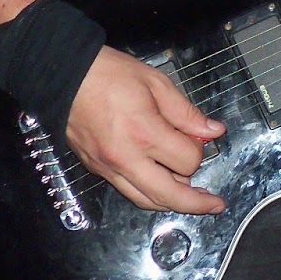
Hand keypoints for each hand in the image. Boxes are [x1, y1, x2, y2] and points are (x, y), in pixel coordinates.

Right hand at [65, 46, 226, 214]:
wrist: (64, 77)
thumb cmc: (110, 74)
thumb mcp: (157, 83)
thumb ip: (187, 113)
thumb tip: (214, 131)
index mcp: (145, 134)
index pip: (188, 161)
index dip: (200, 150)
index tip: (200, 137)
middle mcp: (126, 159)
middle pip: (168, 196)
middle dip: (197, 203)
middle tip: (216, 205)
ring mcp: (108, 168)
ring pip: (146, 200)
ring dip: (171, 203)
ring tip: (192, 198)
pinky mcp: (96, 169)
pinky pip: (127, 191)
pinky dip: (148, 193)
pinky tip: (161, 184)